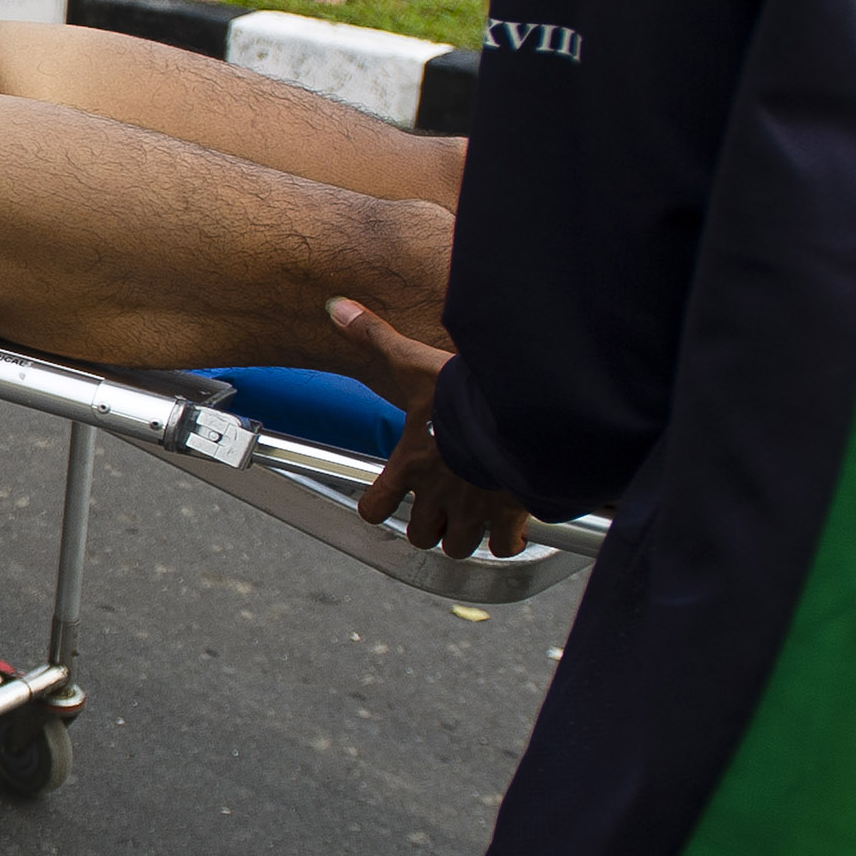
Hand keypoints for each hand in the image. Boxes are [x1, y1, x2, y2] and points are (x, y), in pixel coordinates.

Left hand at [333, 297, 528, 558]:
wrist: (517, 409)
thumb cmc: (461, 390)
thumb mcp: (412, 361)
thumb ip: (374, 336)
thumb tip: (337, 307)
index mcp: (409, 465)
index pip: (374, 508)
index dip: (379, 506)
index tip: (390, 498)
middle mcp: (437, 495)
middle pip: (420, 535)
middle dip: (428, 526)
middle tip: (440, 507)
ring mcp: (472, 510)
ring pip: (457, 547)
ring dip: (464, 536)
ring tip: (474, 516)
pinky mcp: (509, 514)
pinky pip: (504, 546)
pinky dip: (508, 539)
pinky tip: (512, 520)